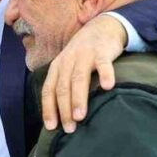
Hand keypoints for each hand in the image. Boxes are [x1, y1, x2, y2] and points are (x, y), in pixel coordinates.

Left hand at [41, 14, 126, 132]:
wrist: (101, 27)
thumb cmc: (83, 55)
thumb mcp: (68, 67)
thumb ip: (63, 86)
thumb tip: (59, 117)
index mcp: (57, 67)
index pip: (49, 90)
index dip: (49, 109)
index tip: (51, 128)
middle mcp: (68, 61)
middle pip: (63, 87)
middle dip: (64, 109)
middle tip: (69, 128)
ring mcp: (85, 55)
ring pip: (79, 78)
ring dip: (78, 98)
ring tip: (80, 117)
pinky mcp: (102, 51)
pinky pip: (103, 64)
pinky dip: (105, 74)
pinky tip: (108, 87)